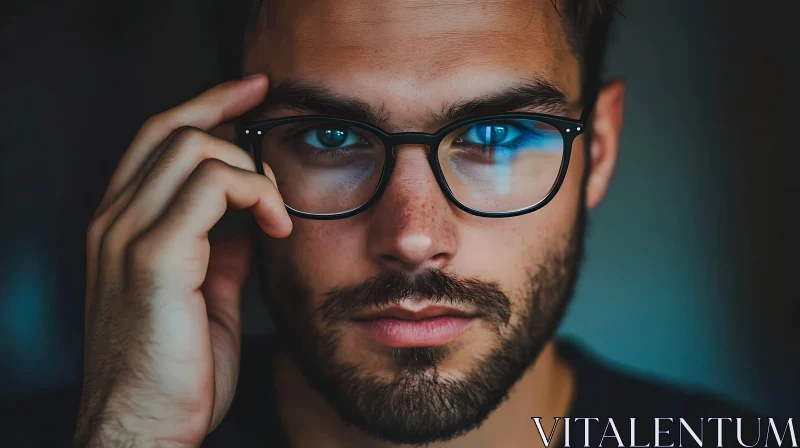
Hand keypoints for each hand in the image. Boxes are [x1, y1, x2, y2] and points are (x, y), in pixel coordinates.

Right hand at [74, 75, 291, 446]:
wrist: (142, 428)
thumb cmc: (174, 372)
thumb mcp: (204, 299)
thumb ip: (222, 254)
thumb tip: (250, 224)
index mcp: (122, 228)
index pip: (156, 141)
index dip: (203, 107)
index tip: (249, 96)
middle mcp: (115, 222)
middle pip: (169, 128)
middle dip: (225, 104)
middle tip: (268, 98)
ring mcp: (127, 235)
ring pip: (192, 148)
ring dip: (249, 166)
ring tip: (277, 209)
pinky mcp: (154, 258)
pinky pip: (212, 188)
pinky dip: (254, 193)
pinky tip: (276, 226)